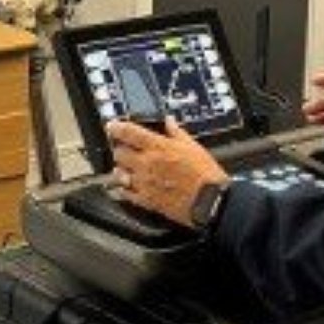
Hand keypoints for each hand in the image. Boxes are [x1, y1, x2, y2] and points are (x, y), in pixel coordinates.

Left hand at [107, 118, 228, 226]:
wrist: (211, 201)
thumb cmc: (205, 175)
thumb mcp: (193, 146)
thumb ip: (177, 133)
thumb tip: (169, 121)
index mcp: (158, 147)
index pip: (128, 132)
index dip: (116, 127)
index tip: (112, 126)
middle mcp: (146, 164)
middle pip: (119, 152)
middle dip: (120, 149)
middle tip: (124, 148)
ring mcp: (144, 183)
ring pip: (118, 173)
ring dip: (120, 169)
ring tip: (126, 168)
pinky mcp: (146, 200)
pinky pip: (125, 193)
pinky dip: (122, 189)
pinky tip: (125, 186)